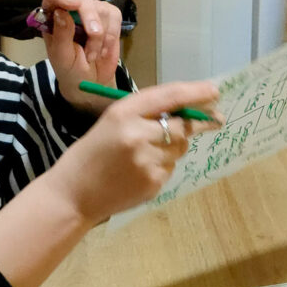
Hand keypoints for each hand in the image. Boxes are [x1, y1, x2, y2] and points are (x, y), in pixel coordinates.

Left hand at [39, 0, 122, 106]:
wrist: (91, 81)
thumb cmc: (70, 69)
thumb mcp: (62, 57)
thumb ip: (61, 35)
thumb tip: (61, 12)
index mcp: (53, 15)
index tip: (73, 4)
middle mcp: (72, 8)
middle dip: (90, 16)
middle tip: (94, 35)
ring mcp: (92, 11)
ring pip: (101, 9)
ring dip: (100, 36)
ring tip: (92, 56)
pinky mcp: (109, 17)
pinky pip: (115, 17)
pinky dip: (111, 36)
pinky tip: (103, 51)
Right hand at [47, 79, 220, 224]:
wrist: (72, 195)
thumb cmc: (91, 154)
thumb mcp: (110, 122)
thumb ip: (144, 113)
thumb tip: (186, 110)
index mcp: (123, 113)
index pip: (170, 96)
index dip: (196, 92)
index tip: (214, 91)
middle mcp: (137, 135)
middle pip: (183, 125)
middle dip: (190, 125)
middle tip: (200, 123)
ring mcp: (147, 162)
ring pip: (179, 148)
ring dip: (173, 147)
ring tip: (146, 154)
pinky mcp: (153, 183)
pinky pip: (171, 168)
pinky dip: (163, 166)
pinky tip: (140, 172)